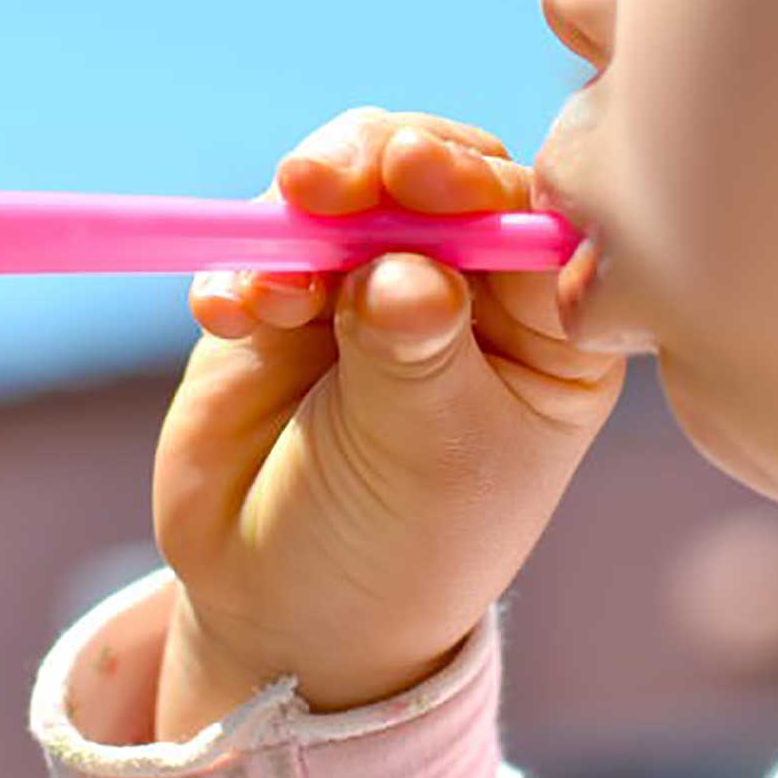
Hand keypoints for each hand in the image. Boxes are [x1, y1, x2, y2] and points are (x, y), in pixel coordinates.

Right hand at [153, 107, 625, 739]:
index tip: (422, 178)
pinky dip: (241, 267)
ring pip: (350, 190)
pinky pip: (262, 243)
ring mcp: (373, 283)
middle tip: (325, 186)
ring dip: (305, 212)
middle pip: (440, 176)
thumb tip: (403, 269)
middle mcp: (472, 289)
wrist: (284, 610)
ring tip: (273, 285)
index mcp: (549, 329)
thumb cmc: (400, 546)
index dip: (478, 186)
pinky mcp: (286, 296)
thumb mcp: (429, 458)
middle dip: (381, 167)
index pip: (532, 222)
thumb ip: (416, 353)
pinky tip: (229, 318)